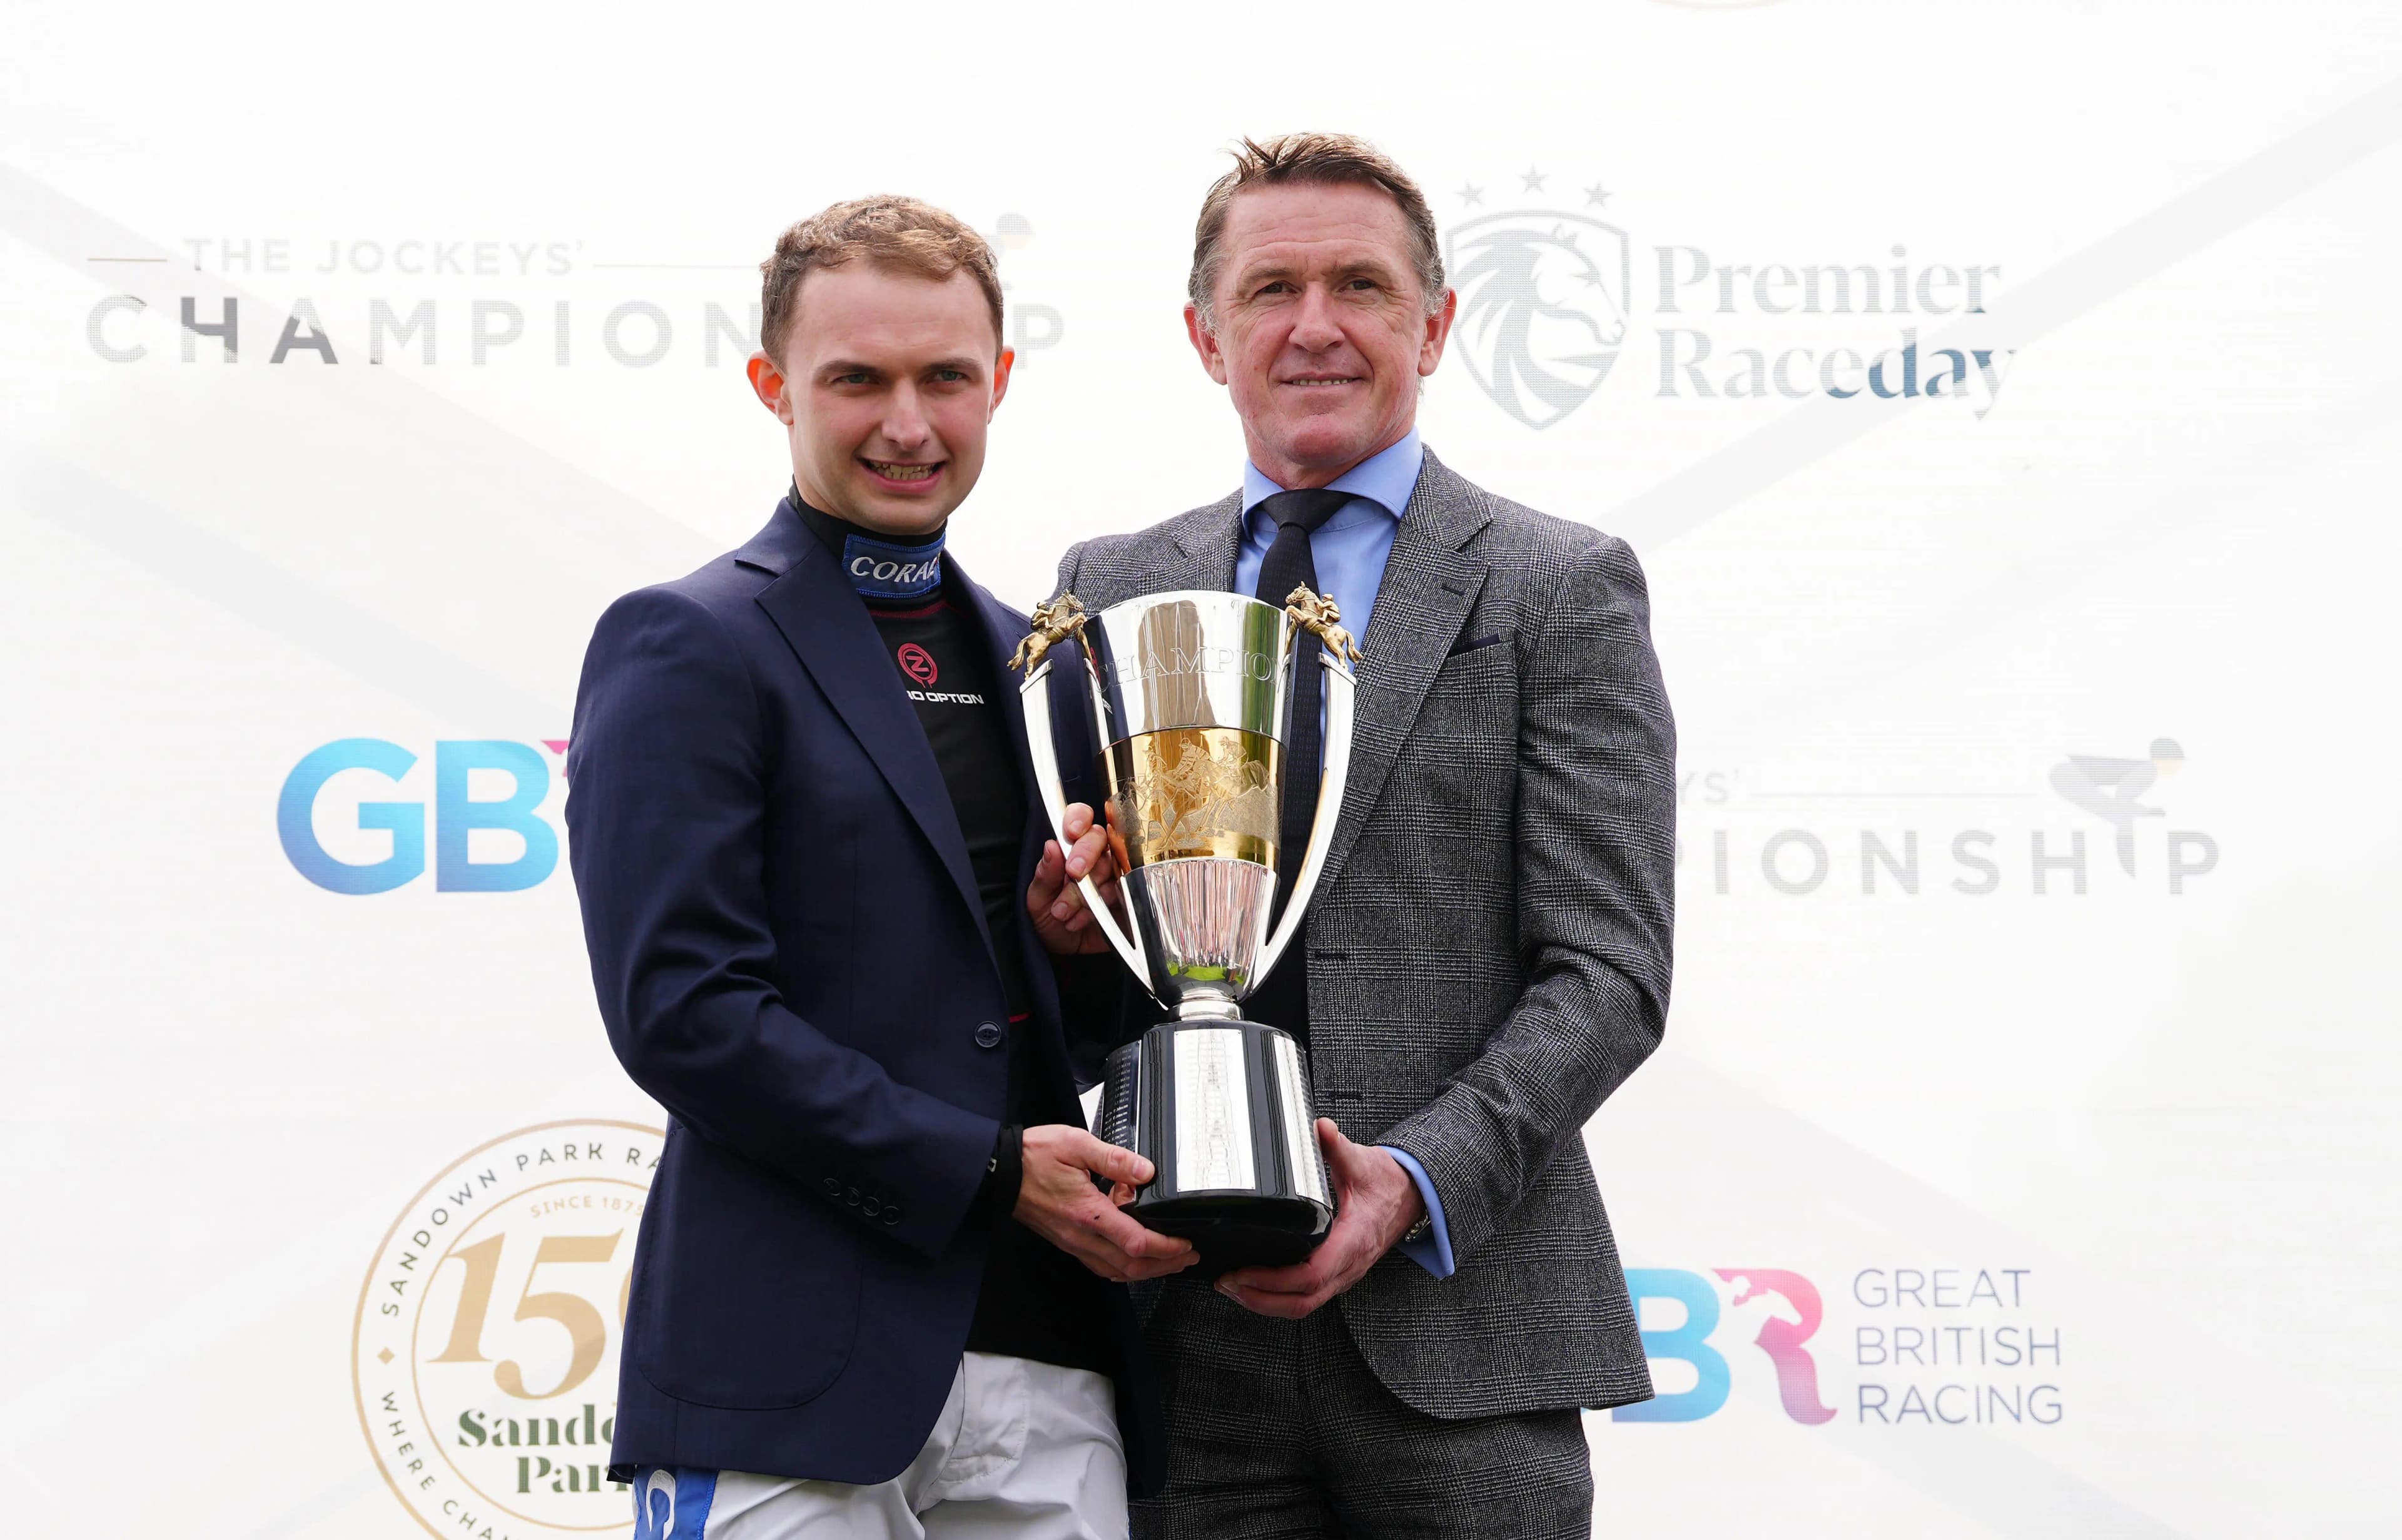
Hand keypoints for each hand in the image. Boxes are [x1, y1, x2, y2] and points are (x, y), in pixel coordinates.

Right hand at [1016, 1124, 1197, 1282]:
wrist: (998, 1171)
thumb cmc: (1032, 1157)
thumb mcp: (1076, 1144)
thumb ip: (1115, 1158)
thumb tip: (1146, 1171)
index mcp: (1087, 1212)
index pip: (1135, 1242)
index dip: (1166, 1247)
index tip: (1186, 1243)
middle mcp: (1081, 1235)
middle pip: (1131, 1265)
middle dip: (1165, 1265)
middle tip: (1188, 1257)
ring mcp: (1073, 1243)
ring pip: (1116, 1271)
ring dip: (1147, 1270)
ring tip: (1170, 1261)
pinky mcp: (1067, 1242)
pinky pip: (1100, 1265)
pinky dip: (1123, 1267)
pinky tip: (1133, 1257)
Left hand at [1027, 802, 1123, 955]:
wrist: (1064, 952)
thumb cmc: (1049, 918)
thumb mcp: (1037, 899)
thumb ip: (1044, 874)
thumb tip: (1052, 846)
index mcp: (1072, 848)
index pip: (1081, 818)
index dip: (1079, 819)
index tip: (1071, 832)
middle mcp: (1097, 857)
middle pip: (1102, 839)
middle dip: (1086, 855)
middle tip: (1073, 874)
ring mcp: (1117, 876)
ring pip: (1112, 869)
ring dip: (1086, 892)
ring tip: (1063, 913)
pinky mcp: (1131, 898)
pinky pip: (1123, 895)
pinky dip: (1099, 909)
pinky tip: (1081, 920)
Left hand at [1216, 1120, 1422, 1318]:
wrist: (1410, 1198)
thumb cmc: (1387, 1184)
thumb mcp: (1363, 1163)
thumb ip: (1338, 1148)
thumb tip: (1321, 1128)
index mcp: (1353, 1241)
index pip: (1312, 1275)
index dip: (1274, 1280)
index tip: (1245, 1272)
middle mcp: (1348, 1266)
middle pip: (1301, 1302)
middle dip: (1260, 1298)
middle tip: (1226, 1281)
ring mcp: (1343, 1275)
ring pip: (1302, 1305)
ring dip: (1264, 1302)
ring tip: (1231, 1286)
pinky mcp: (1336, 1275)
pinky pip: (1306, 1297)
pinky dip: (1276, 1297)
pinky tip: (1254, 1285)